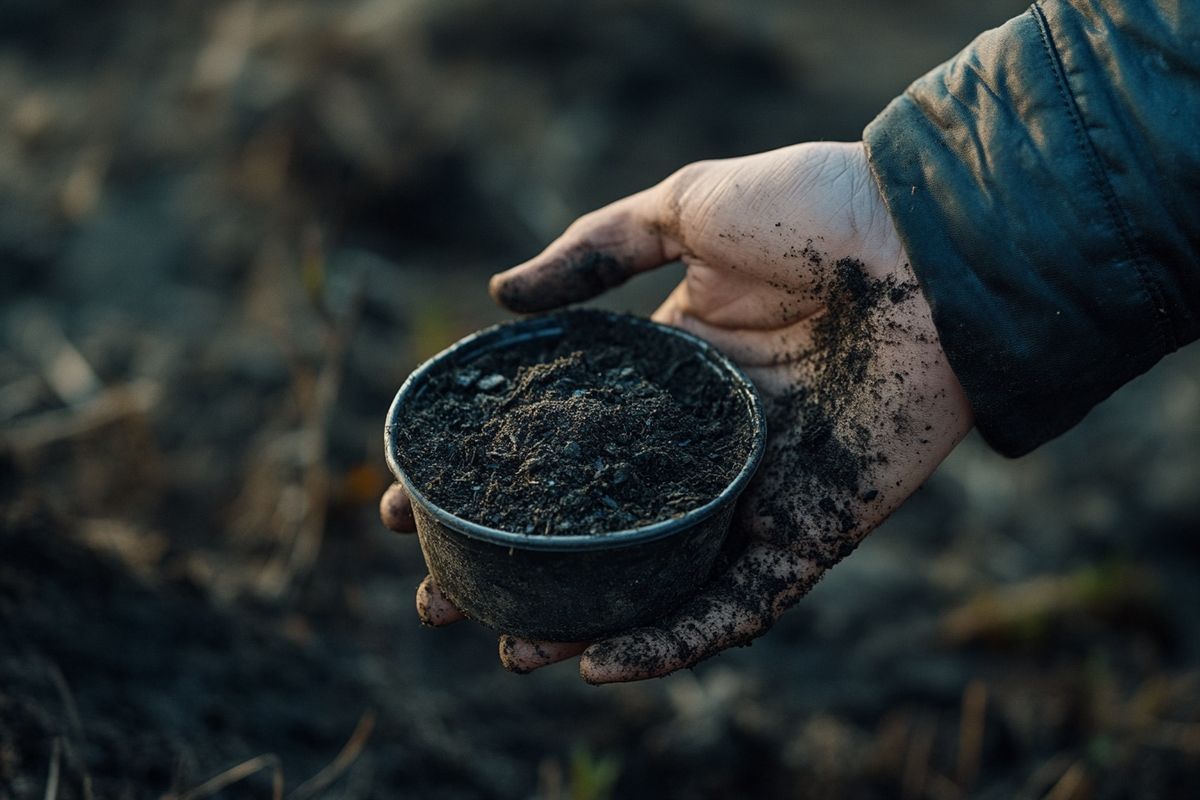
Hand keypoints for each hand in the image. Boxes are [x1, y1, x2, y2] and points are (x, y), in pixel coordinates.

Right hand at [381, 141, 973, 682]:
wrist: (934, 238)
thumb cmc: (817, 209)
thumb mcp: (686, 208)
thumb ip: (596, 250)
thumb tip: (500, 296)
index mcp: (674, 373)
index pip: (563, 440)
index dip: (489, 472)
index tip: (409, 495)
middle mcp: (708, 442)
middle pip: (599, 522)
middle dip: (522, 563)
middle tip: (442, 595)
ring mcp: (759, 490)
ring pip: (659, 578)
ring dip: (583, 622)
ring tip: (509, 650)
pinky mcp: (816, 528)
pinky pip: (742, 603)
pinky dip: (677, 639)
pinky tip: (603, 661)